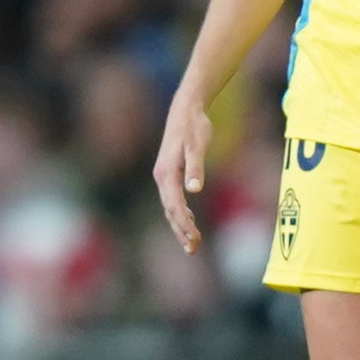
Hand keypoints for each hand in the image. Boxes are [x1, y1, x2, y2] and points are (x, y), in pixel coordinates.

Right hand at [152, 91, 213, 253]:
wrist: (185, 110)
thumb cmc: (194, 127)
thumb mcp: (197, 146)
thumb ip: (196, 167)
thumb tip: (195, 189)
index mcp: (167, 174)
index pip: (174, 206)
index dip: (183, 225)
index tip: (194, 239)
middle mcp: (161, 178)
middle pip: (169, 211)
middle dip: (181, 231)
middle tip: (193, 249)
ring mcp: (163, 177)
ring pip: (169, 207)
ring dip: (179, 226)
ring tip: (191, 244)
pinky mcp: (169, 174)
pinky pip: (172, 200)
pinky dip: (179, 214)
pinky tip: (189, 221)